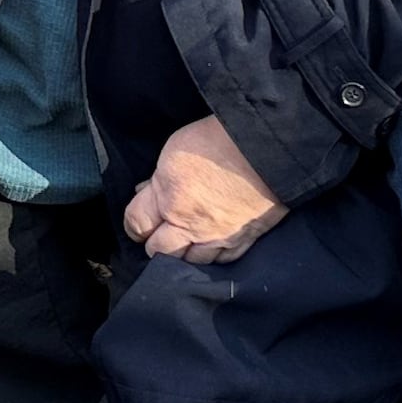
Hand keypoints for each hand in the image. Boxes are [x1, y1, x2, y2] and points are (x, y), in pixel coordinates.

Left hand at [122, 115, 287, 263]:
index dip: (134, 226)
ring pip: (189, 262)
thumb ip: (158, 178)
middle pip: (159, 251)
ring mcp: (217, 237)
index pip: (136, 224)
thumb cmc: (219, 140)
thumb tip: (145, 191)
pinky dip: (212, 257)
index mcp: (168, 198)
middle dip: (155, 244)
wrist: (267, 149)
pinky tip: (209, 247)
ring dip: (183, 254)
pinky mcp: (242, 241)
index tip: (138, 224)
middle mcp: (189, 224)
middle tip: (159, 235)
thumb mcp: (176, 149)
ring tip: (184, 243)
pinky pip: (220, 262)